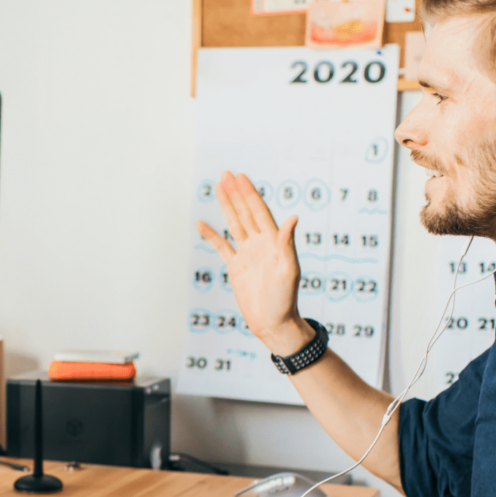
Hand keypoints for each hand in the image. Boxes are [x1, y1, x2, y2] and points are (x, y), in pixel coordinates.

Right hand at [197, 172, 311, 355]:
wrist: (273, 322)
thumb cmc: (285, 299)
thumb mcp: (288, 270)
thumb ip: (287, 243)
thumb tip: (293, 217)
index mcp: (273, 241)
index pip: (259, 211)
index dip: (250, 193)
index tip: (241, 177)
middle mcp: (260, 244)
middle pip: (245, 212)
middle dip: (237, 193)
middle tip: (227, 174)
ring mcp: (248, 254)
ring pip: (234, 224)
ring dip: (227, 206)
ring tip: (219, 188)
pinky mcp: (237, 267)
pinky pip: (222, 247)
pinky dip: (212, 235)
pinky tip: (202, 224)